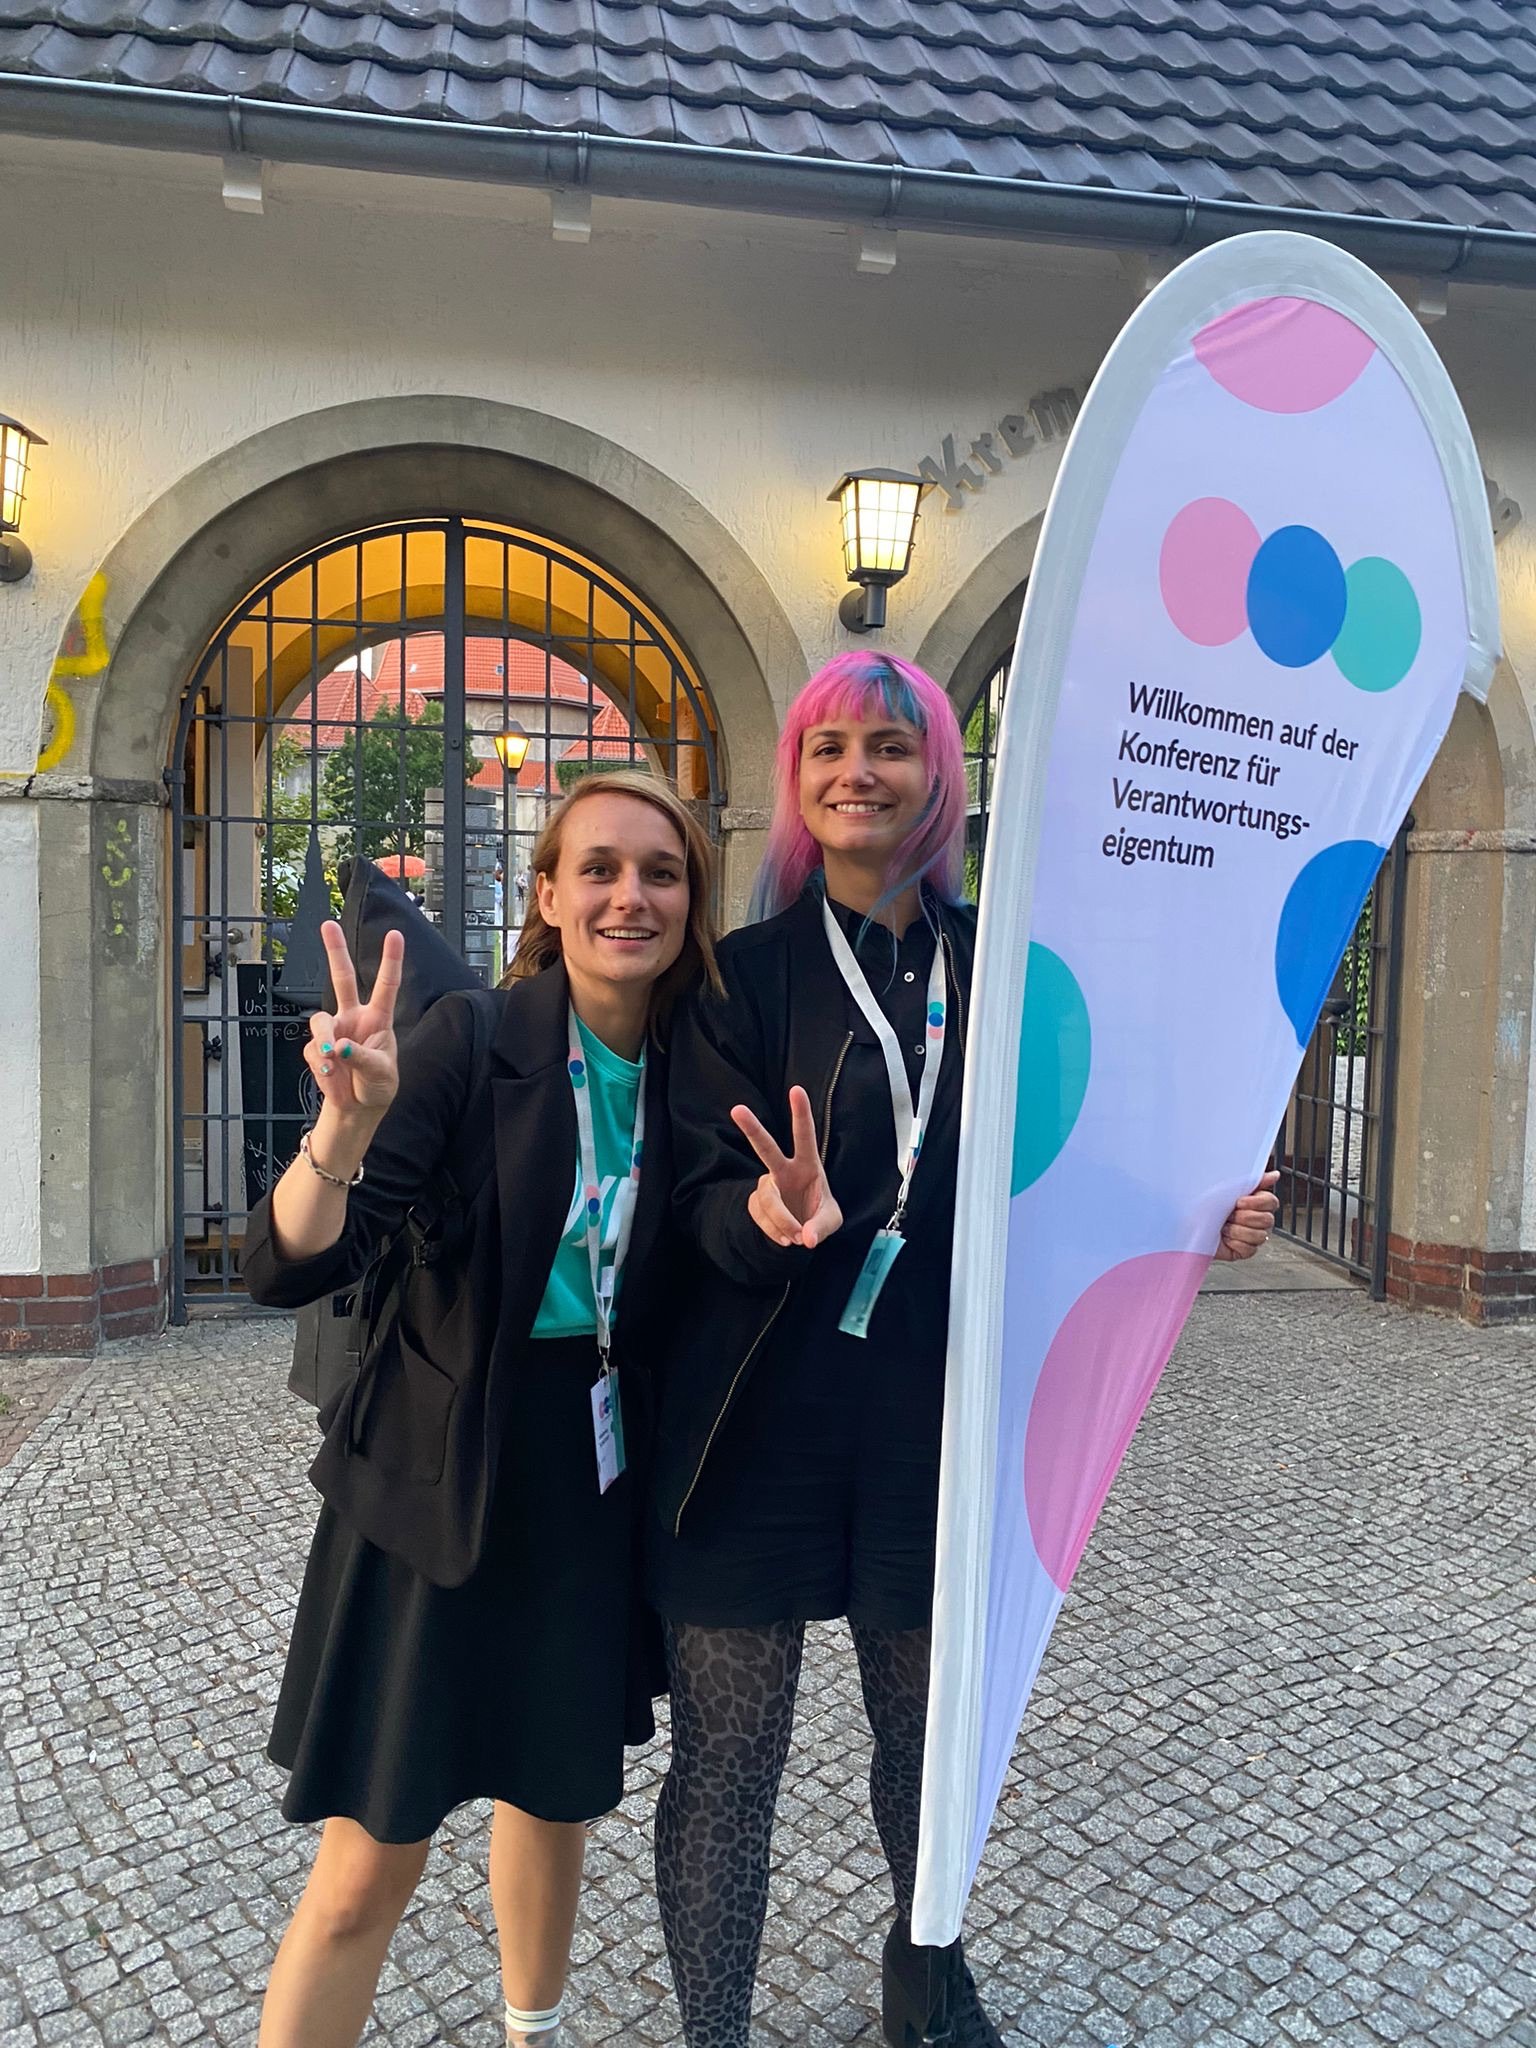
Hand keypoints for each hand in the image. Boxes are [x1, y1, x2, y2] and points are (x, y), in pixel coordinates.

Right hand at [304, 921, 403, 1122]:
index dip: (390, 960)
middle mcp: (354, 1018)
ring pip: (319, 1021)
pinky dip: (321, 1064)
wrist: (358, 1108)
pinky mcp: (319, 1048)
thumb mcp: (380, 1071)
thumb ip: (361, 1056)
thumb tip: (340, 1046)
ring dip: (324, 1040)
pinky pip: (313, 1049)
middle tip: (328, 924)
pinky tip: (331, 1074)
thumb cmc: (378, 1085)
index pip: (386, 985)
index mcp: (378, 1019)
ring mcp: (335, 1031)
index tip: (395, 934)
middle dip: (334, 951)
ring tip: (333, 1060)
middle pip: (342, 978)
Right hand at [732, 1086, 843, 1249]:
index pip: (804, 1136)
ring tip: (796, 1238)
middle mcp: (784, 1170)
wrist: (802, 1233)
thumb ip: (822, 1227)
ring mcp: (768, 1185)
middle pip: (765, 1148)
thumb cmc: (820, 1217)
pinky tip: (785, 1238)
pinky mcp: (756, 1202)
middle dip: (752, 1129)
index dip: (800, 1113)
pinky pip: (760, 1216)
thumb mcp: (831, 1222)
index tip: (796, 1090)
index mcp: (808, 1165)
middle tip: (737, 1109)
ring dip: (782, 1221)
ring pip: (767, 1198)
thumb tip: (807, 1238)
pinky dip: (774, 1231)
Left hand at [1214, 1170, 1279, 1261]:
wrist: (1187, 1224)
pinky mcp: (1244, 1251)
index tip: (1239, 1202)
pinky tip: (1224, 1238)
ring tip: (1223, 1226)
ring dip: (1237, 1230)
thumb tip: (1275, 1175)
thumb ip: (1252, 1181)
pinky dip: (1235, 1243)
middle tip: (1228, 1215)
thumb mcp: (1226, 1188)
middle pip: (1267, 1220)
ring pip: (1259, 1236)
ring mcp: (1252, 1236)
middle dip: (1244, 1218)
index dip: (1257, 1203)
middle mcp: (1258, 1220)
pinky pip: (1249, 1249)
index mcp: (1256, 1203)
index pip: (1271, 1202)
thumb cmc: (1205, 1205)